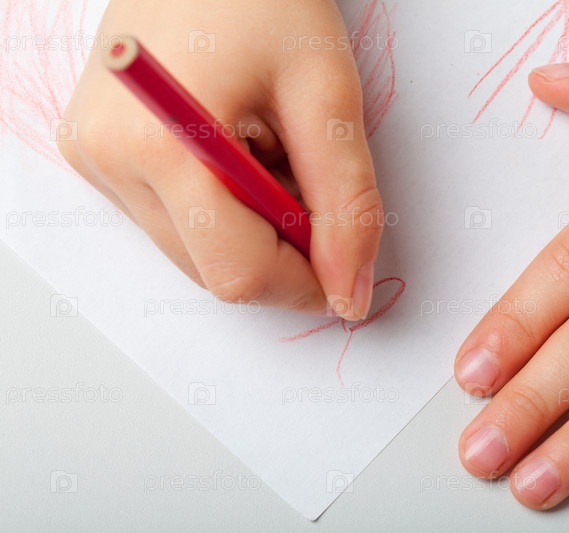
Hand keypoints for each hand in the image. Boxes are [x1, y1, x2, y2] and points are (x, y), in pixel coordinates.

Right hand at [58, 0, 381, 319]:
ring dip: (253, 225)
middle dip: (282, 246)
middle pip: (217, 269)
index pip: (239, 273)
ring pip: (198, 251)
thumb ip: (347, 203)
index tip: (345, 262)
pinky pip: (176, 221)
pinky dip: (223, 208)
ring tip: (266, 146)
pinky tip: (235, 149)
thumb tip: (349, 293)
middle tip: (305, 172)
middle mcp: (109, 160)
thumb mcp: (326, 94)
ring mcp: (95, 159)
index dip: (305, 282)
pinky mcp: (97, 155)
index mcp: (159, 144)